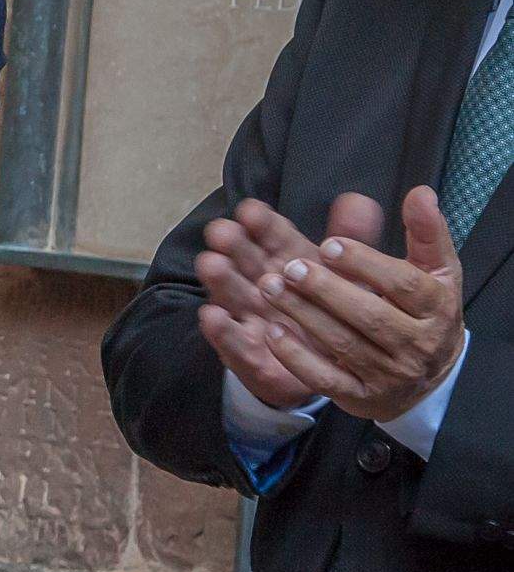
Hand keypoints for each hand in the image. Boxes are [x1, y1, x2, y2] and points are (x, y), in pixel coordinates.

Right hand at [194, 196, 350, 410]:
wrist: (335, 370)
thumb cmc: (339, 315)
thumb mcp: (352, 276)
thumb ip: (355, 241)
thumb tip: (361, 201)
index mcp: (290, 263)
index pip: (274, 237)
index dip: (263, 224)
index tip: (251, 210)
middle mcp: (266, 287)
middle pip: (248, 262)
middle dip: (234, 246)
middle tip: (222, 231)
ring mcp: (254, 320)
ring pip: (235, 297)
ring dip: (222, 281)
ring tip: (211, 264)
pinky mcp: (251, 356)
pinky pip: (236, 344)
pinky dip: (223, 331)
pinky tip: (213, 316)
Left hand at [253, 187, 464, 421]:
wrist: (432, 379)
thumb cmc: (424, 310)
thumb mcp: (434, 272)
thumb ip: (425, 233)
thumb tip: (420, 192)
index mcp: (435, 307)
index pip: (401, 284)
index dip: (365, 263)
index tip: (329, 244)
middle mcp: (415, 344)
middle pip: (368, 315)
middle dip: (325, 290)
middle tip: (289, 266)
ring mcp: (387, 374)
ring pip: (341, 344)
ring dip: (302, 314)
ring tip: (268, 285)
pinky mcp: (359, 397)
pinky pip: (325, 378)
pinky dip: (296, 356)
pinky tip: (271, 332)